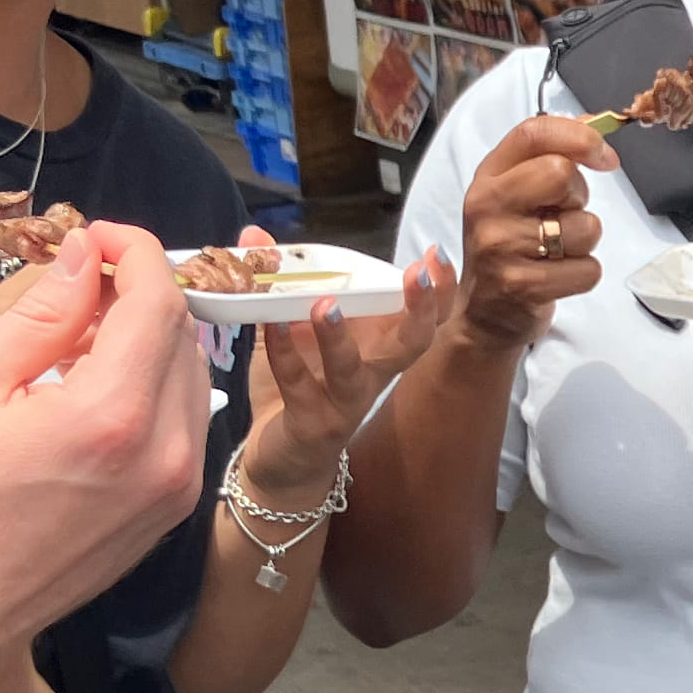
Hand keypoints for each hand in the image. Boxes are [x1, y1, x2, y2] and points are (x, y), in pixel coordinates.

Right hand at [0, 224, 212, 668]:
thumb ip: (40, 312)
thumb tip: (85, 256)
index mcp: (112, 416)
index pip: (156, 300)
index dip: (133, 252)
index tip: (96, 237)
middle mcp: (165, 452)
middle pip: (180, 333)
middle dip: (137, 292)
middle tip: (80, 283)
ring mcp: (177, 487)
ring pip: (189, 376)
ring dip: (146, 340)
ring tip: (76, 341)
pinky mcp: (174, 510)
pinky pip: (184, 422)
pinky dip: (150, 388)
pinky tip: (92, 391)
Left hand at [239, 243, 450, 495]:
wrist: (279, 457)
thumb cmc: (295, 386)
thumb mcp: (287, 327)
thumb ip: (275, 282)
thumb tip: (254, 235)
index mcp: (377, 345)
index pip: (423, 316)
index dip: (438, 288)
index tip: (435, 255)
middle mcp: (372, 373)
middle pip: (413, 343)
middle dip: (421, 308)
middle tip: (417, 273)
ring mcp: (344, 402)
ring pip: (354, 371)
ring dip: (339, 336)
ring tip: (326, 304)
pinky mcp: (312, 425)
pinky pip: (299, 386)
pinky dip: (284, 354)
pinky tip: (271, 327)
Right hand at [453, 113, 617, 352]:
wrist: (484, 315)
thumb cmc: (510, 245)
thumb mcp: (516, 194)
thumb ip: (549, 156)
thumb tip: (597, 124)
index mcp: (488, 176)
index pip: (534, 133)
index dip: (580, 137)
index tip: (604, 157)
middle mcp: (488, 206)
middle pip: (561, 173)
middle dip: (579, 196)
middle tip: (563, 215)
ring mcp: (502, 247)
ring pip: (585, 227)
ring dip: (584, 240)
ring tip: (557, 251)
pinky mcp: (523, 285)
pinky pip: (589, 269)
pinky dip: (584, 274)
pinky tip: (558, 278)